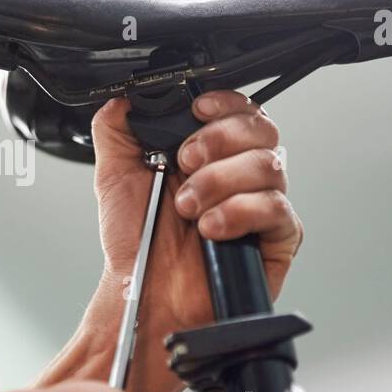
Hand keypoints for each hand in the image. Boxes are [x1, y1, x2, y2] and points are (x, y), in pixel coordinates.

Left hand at [83, 91, 303, 391]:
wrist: (144, 295)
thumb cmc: (136, 245)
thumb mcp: (114, 177)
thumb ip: (117, 129)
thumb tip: (123, 96)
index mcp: (210, 154)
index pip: (239, 109)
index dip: (223, 103)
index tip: (196, 110)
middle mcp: (240, 175)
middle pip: (262, 128)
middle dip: (218, 139)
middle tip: (184, 163)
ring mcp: (261, 204)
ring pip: (270, 164)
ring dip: (219, 180)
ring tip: (188, 207)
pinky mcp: (277, 238)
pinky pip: (277, 208)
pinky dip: (238, 212)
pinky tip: (211, 228)